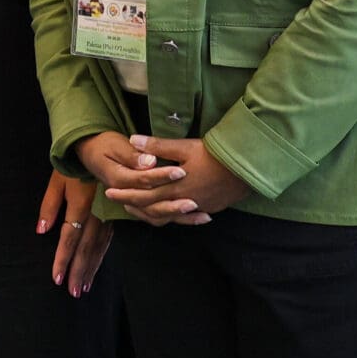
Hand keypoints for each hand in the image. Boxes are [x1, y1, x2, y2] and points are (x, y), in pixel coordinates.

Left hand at [39, 170, 110, 296]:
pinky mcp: (114, 214)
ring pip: (99, 247)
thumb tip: (41, 231)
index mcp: (80, 204)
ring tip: (84, 286)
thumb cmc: (74, 163)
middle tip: (73, 292)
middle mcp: (96, 213)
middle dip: (79, 271)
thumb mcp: (57, 180)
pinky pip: (107, 239)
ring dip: (91, 268)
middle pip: (86, 248)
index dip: (63, 260)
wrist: (101, 147)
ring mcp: (108, 215)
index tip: (57, 279)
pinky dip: (101, 255)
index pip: (69, 238)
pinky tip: (96, 266)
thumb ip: (48, 206)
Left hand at [105, 135, 250, 225]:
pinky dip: (171, 215)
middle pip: (152, 207)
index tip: (109, 191)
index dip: (125, 193)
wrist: (247, 168)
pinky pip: (184, 217)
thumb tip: (133, 140)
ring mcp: (197, 207)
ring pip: (167, 215)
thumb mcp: (184, 147)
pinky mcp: (208, 208)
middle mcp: (183, 202)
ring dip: (150, 211)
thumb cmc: (215, 155)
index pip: (143, 194)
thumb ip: (158, 146)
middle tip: (115, 200)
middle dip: (132, 203)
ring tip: (137, 208)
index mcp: (174, 188)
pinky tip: (168, 212)